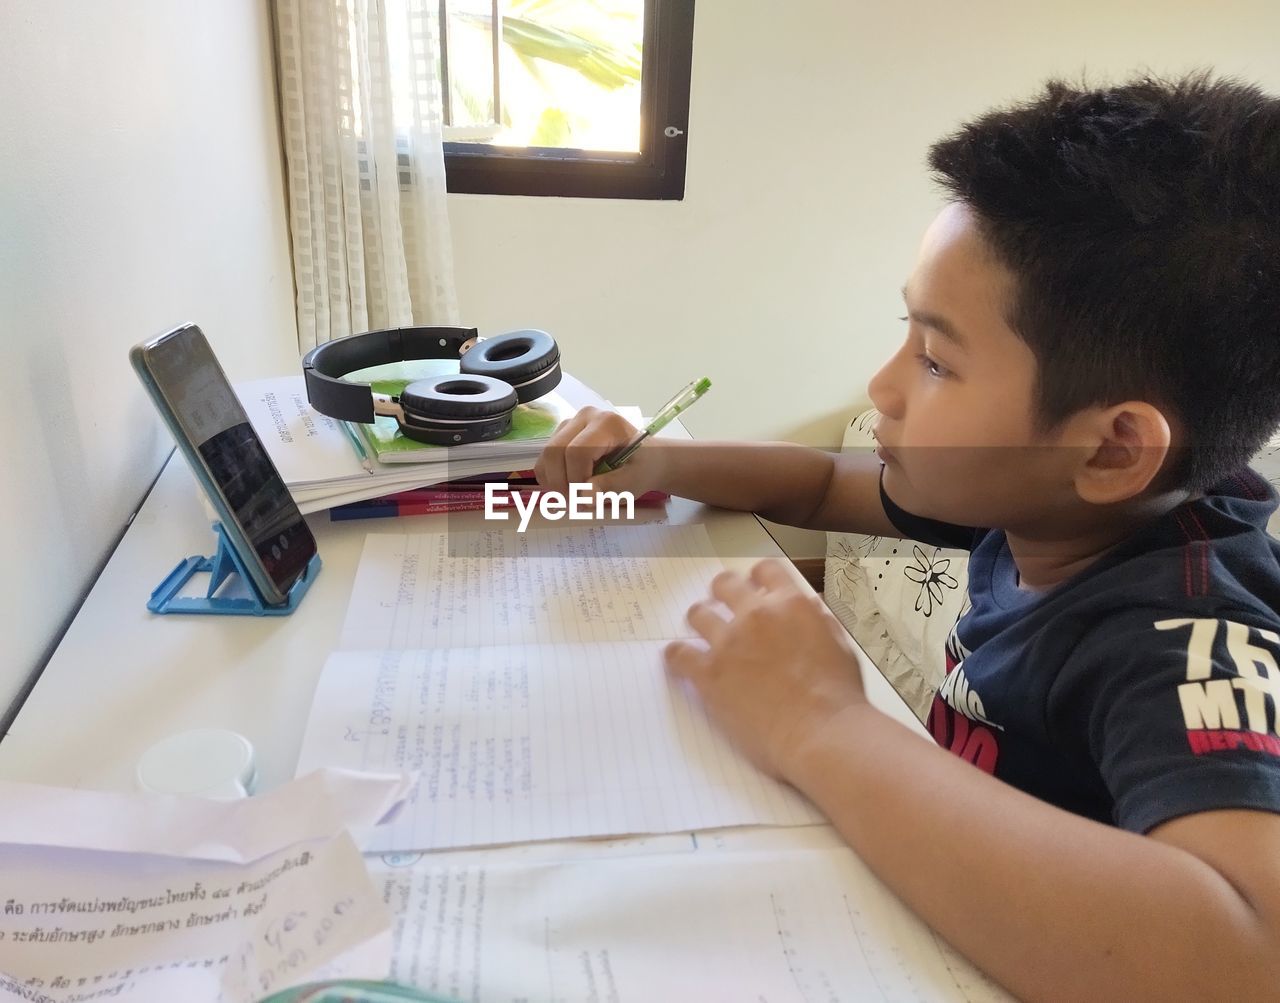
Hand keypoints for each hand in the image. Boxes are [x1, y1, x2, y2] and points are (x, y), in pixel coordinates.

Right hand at [534, 406, 665, 497]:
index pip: (577, 452)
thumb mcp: (634, 481)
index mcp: (607, 423)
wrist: (646, 459)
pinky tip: (568, 487)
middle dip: (562, 483)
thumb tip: (584, 496)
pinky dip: (550, 478)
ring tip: (575, 497)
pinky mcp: (561, 435)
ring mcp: (571, 423)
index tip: (587, 500)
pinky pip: (544, 458)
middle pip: (555, 451)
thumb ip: (610, 487)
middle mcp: (585, 416)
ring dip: (555, 482)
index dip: (576, 480)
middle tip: (576, 503)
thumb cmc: (642, 468)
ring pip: (546, 455)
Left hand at [664, 558, 867, 779]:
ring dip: (700, 621)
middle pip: (725, 585)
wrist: (821, 732)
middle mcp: (756, 615)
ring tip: (700, 633)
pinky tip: (679, 660)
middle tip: (721, 605)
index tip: (753, 585)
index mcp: (791, 605)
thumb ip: (818, 622)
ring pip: (698, 614)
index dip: (757, 577)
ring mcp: (729, 642)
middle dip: (722, 593)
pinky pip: (678, 654)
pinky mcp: (709, 673)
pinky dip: (677, 656)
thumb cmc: (838, 697)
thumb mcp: (839, 646)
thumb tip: (810, 609)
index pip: (765, 570)